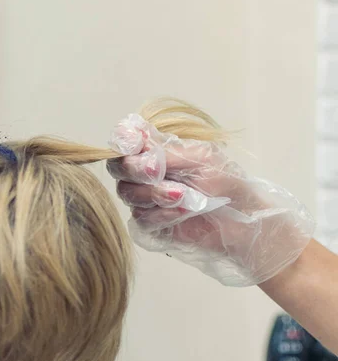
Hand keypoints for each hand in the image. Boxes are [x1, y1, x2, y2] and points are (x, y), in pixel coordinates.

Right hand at [108, 114, 314, 286]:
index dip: (123, 138)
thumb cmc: (227, 183)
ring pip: (127, 193)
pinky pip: (141, 217)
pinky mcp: (149, 223)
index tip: (135, 143)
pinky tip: (185, 211)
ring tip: (185, 196)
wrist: (244, 221)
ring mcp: (144, 198)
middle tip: (157, 171)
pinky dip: (163, 214)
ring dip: (154, 193)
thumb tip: (136, 143)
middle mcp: (144, 172)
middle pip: (117, 166)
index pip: (125, 136)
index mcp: (156, 148)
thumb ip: (166, 149)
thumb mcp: (201, 158)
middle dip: (135, 168)